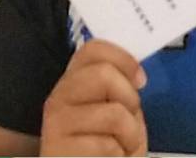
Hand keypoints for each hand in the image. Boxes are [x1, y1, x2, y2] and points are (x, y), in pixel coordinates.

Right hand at [39, 39, 148, 156]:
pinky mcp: (58, 149)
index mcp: (74, 83)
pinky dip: (119, 157)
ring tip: (120, 148)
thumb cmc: (108, 153)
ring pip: (113, 113)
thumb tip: (136, 74)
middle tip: (127, 122)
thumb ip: (120, 90)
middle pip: (103, 74)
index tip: (139, 80)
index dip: (123, 59)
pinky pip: (107, 145)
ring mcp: (56, 124)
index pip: (93, 49)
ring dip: (129, 137)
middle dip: (129, 100)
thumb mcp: (118, 114)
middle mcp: (59, 97)